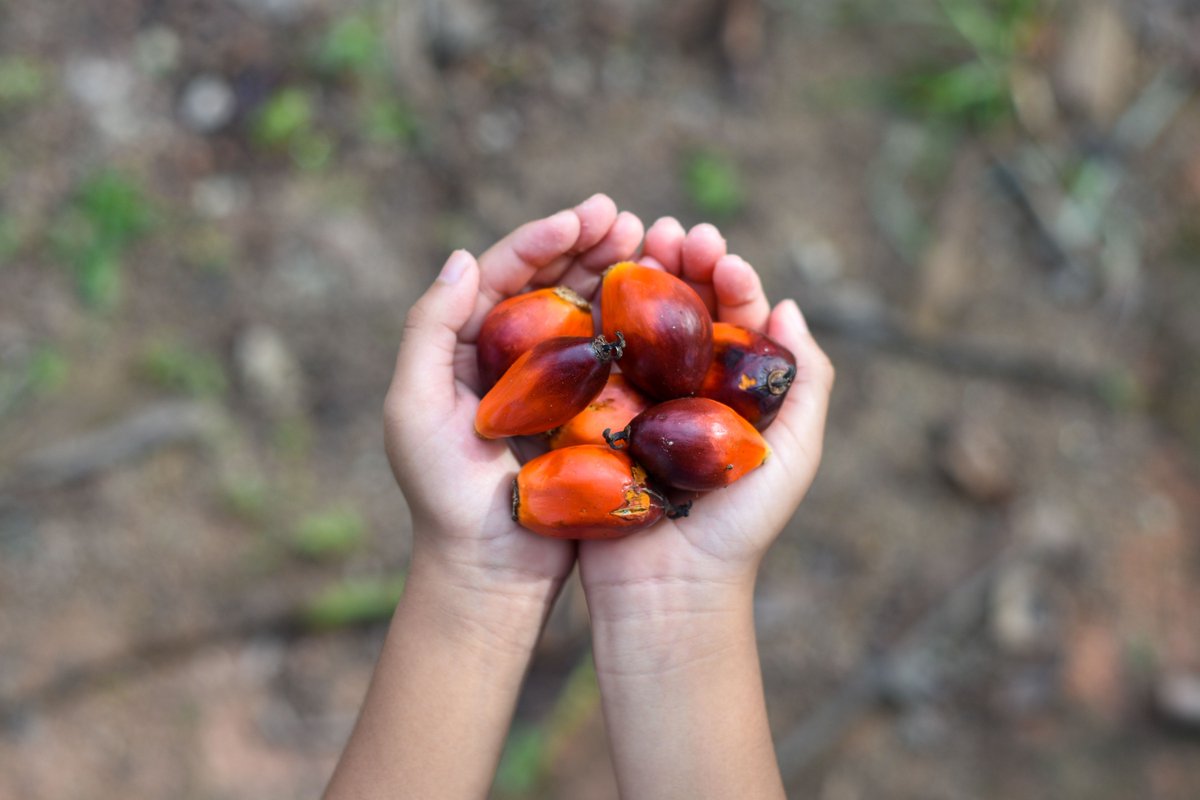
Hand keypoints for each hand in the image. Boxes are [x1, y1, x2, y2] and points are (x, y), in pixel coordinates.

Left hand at [383, 195, 643, 605]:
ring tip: (648, 243)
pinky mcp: (586, 414)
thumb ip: (429, 330)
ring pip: (583, 313)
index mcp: (463, 348)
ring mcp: (550, 386)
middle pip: (547, 284)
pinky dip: (634, 327)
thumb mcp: (414, 410)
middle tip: (625, 219)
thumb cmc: (443, 496)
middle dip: (585, 245)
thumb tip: (462, 257)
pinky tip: (661, 303)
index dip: (541, 239)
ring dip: (613, 274)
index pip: (500, 275)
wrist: (489, 572)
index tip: (583, 215)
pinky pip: (611, 359)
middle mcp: (507, 358)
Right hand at [578, 218, 835, 610]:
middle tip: (670, 232)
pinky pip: (590, 359)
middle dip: (679, 263)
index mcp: (731, 389)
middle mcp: (683, 386)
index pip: (732, 316)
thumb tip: (790, 307)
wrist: (668, 588)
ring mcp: (633, 399)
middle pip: (681, 308)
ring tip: (634, 241)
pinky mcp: (590, 417)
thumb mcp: (793, 454)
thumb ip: (806, 384)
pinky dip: (590, 319)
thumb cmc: (737, 527)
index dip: (727, 276)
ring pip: (635, 323)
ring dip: (635, 278)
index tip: (718, 253)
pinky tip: (588, 287)